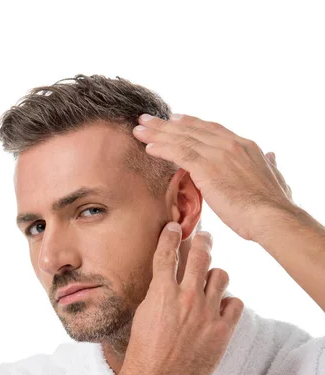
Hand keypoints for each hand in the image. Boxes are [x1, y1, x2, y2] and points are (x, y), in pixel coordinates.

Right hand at [118, 224, 243, 374]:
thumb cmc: (144, 351)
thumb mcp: (144, 314)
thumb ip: (158, 293)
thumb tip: (168, 277)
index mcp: (162, 292)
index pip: (168, 252)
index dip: (171, 235)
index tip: (175, 227)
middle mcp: (187, 297)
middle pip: (201, 255)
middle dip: (203, 240)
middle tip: (204, 237)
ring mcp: (207, 313)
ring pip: (221, 275)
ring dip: (215, 275)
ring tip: (211, 281)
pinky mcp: (223, 330)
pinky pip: (236, 303)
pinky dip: (229, 302)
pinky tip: (221, 307)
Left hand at [133, 113, 296, 241]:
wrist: (271, 216)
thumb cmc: (273, 205)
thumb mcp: (275, 177)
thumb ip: (269, 164)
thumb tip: (272, 155)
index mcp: (245, 145)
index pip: (212, 129)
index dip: (191, 124)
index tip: (175, 120)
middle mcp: (230, 144)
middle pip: (192, 129)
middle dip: (167, 124)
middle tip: (147, 119)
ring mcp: (218, 153)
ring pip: (182, 138)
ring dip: (158, 133)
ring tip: (139, 129)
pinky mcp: (207, 168)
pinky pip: (179, 153)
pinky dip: (163, 148)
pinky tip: (148, 147)